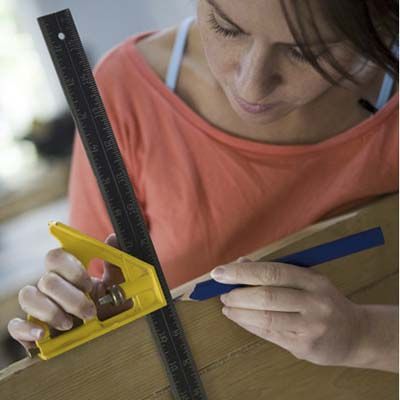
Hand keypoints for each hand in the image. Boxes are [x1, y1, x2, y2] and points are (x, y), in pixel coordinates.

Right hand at [8, 233, 130, 351]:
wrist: (104, 335)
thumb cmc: (107, 306)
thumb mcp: (116, 287)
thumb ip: (115, 263)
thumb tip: (113, 239)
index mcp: (68, 273)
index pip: (56, 257)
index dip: (71, 269)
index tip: (89, 284)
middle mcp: (49, 286)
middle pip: (47, 280)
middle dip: (71, 298)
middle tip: (90, 312)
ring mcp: (37, 306)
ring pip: (28, 296)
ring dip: (51, 312)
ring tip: (70, 324)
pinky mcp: (28, 330)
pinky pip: (15, 326)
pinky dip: (27, 329)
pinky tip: (43, 334)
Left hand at [210, 257, 366, 366]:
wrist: (356, 334)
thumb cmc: (323, 301)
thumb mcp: (307, 280)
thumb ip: (275, 272)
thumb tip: (241, 262)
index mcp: (313, 280)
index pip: (272, 272)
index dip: (242, 272)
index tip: (220, 272)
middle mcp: (314, 302)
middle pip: (267, 296)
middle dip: (238, 294)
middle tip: (223, 293)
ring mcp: (311, 327)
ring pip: (266, 318)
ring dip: (240, 312)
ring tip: (227, 306)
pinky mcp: (305, 346)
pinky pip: (269, 334)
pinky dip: (249, 325)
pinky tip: (239, 318)